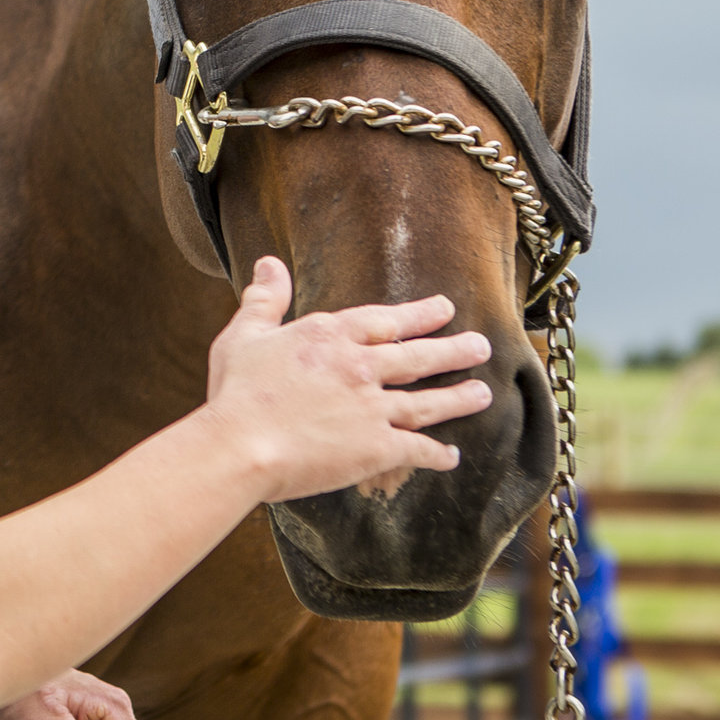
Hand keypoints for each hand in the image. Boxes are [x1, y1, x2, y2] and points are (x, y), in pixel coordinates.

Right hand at [203, 257, 493, 502]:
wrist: (241, 446)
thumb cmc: (236, 392)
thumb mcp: (244, 335)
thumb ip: (264, 300)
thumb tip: (269, 263)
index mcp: (330, 335)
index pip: (386, 320)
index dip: (419, 314)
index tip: (444, 308)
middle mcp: (360, 366)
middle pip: (418, 356)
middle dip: (454, 350)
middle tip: (481, 346)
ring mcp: (373, 408)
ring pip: (428, 401)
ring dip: (458, 398)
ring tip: (483, 394)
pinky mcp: (377, 448)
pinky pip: (417, 449)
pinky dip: (437, 453)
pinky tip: (451, 456)